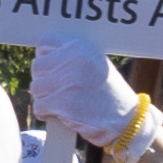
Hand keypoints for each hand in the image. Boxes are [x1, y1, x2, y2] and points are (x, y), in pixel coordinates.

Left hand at [21, 33, 138, 150]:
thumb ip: (70, 56)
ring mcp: (70, 80)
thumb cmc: (106, 93)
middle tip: (59, 91)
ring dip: (45, 98)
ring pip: (36, 87)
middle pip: (37, 66)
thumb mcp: (95, 63)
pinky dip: (45, 113)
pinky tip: (60, 114)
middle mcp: (76, 58)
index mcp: (83, 45)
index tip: (53, 69)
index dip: (45, 57)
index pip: (45, 41)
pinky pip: (39, 106)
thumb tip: (41, 56)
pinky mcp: (64, 102)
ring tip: (62, 102)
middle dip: (44, 81)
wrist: (125, 121)